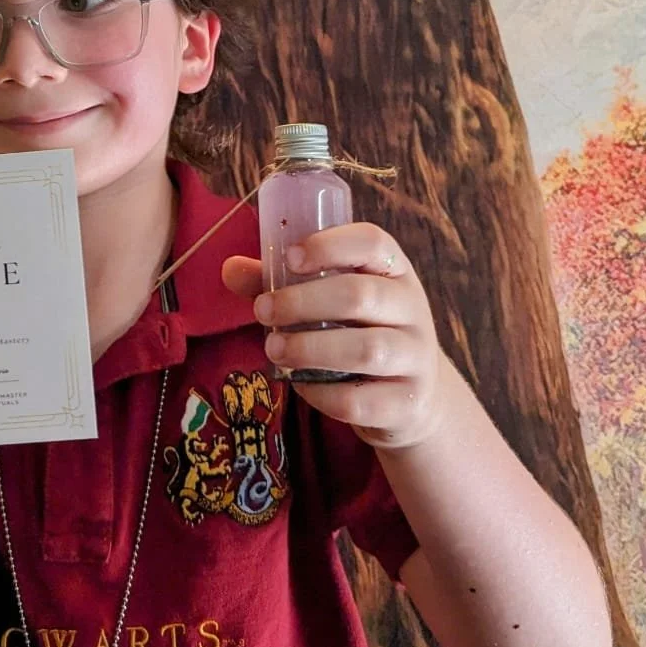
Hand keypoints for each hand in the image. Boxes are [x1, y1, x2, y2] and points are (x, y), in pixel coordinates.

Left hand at [222, 223, 442, 450]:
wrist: (413, 398)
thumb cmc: (361, 333)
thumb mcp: (332, 302)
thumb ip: (283, 283)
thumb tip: (230, 269)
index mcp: (393, 271)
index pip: (373, 242)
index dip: (330, 245)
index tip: (290, 258)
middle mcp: (412, 309)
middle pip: (360, 295)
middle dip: (302, 302)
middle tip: (263, 311)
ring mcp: (416, 358)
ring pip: (366, 350)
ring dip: (309, 348)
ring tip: (274, 349)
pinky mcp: (407, 403)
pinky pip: (361, 401)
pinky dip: (322, 395)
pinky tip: (301, 385)